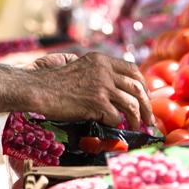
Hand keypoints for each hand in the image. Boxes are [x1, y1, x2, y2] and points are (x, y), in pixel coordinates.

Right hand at [25, 51, 152, 129]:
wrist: (39, 89)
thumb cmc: (55, 83)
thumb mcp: (80, 67)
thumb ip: (98, 73)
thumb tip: (117, 89)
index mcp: (101, 60)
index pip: (132, 69)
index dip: (143, 84)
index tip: (146, 97)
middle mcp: (104, 70)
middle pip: (137, 87)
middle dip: (147, 105)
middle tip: (149, 119)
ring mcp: (102, 85)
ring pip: (132, 104)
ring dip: (137, 119)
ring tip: (137, 128)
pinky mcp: (96, 101)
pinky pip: (116, 116)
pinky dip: (116, 123)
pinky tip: (111, 126)